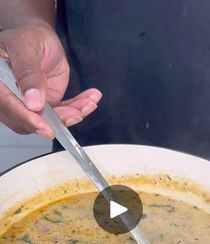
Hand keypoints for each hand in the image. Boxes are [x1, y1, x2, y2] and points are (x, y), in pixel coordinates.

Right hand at [0, 22, 101, 138]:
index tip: (46, 128)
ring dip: (71, 114)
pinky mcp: (46, 105)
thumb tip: (33, 102)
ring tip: (88, 104)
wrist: (40, 37)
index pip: (10, 107)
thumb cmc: (27, 37)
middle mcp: (12, 99)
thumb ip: (28, 74)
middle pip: (30, 121)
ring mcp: (30, 105)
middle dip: (56, 120)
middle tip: (76, 114)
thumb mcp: (25, 48)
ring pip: (49, 121)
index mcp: (0, 86)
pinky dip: (78, 108)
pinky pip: (62, 112)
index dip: (29, 120)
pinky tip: (90, 100)